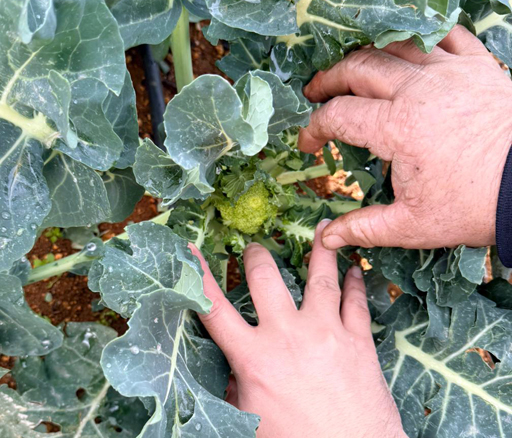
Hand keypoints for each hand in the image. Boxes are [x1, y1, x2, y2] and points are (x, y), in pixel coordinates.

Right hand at [191, 221, 404, 437]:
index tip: (191, 249)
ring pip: (321, 278)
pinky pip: (356, 301)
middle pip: (267, 280)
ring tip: (324, 227)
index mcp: (255, 358)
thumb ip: (237, 389)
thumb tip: (234, 372)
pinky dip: (356, 282)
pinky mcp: (358, 340)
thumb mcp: (250, 421)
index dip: (198, 275)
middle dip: (257, 257)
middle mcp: (288, 336)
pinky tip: (356, 269)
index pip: (215, 308)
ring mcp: (326, 333)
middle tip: (255, 248)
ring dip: (321, 251)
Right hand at [298, 25, 511, 249]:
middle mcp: (419, 92)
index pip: (339, 116)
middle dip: (329, 79)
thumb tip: (328, 238)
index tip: (308, 144)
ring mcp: (451, 73)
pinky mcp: (479, 67)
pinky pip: (446, 37)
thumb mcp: (412, 225)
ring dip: (366, 56)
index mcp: (397, 129)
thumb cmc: (476, 206)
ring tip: (352, 69)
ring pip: (395, 48)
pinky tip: (410, 51)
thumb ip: (364, 228)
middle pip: (359, 69)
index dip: (315, 128)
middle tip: (315, 92)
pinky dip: (422, 40)